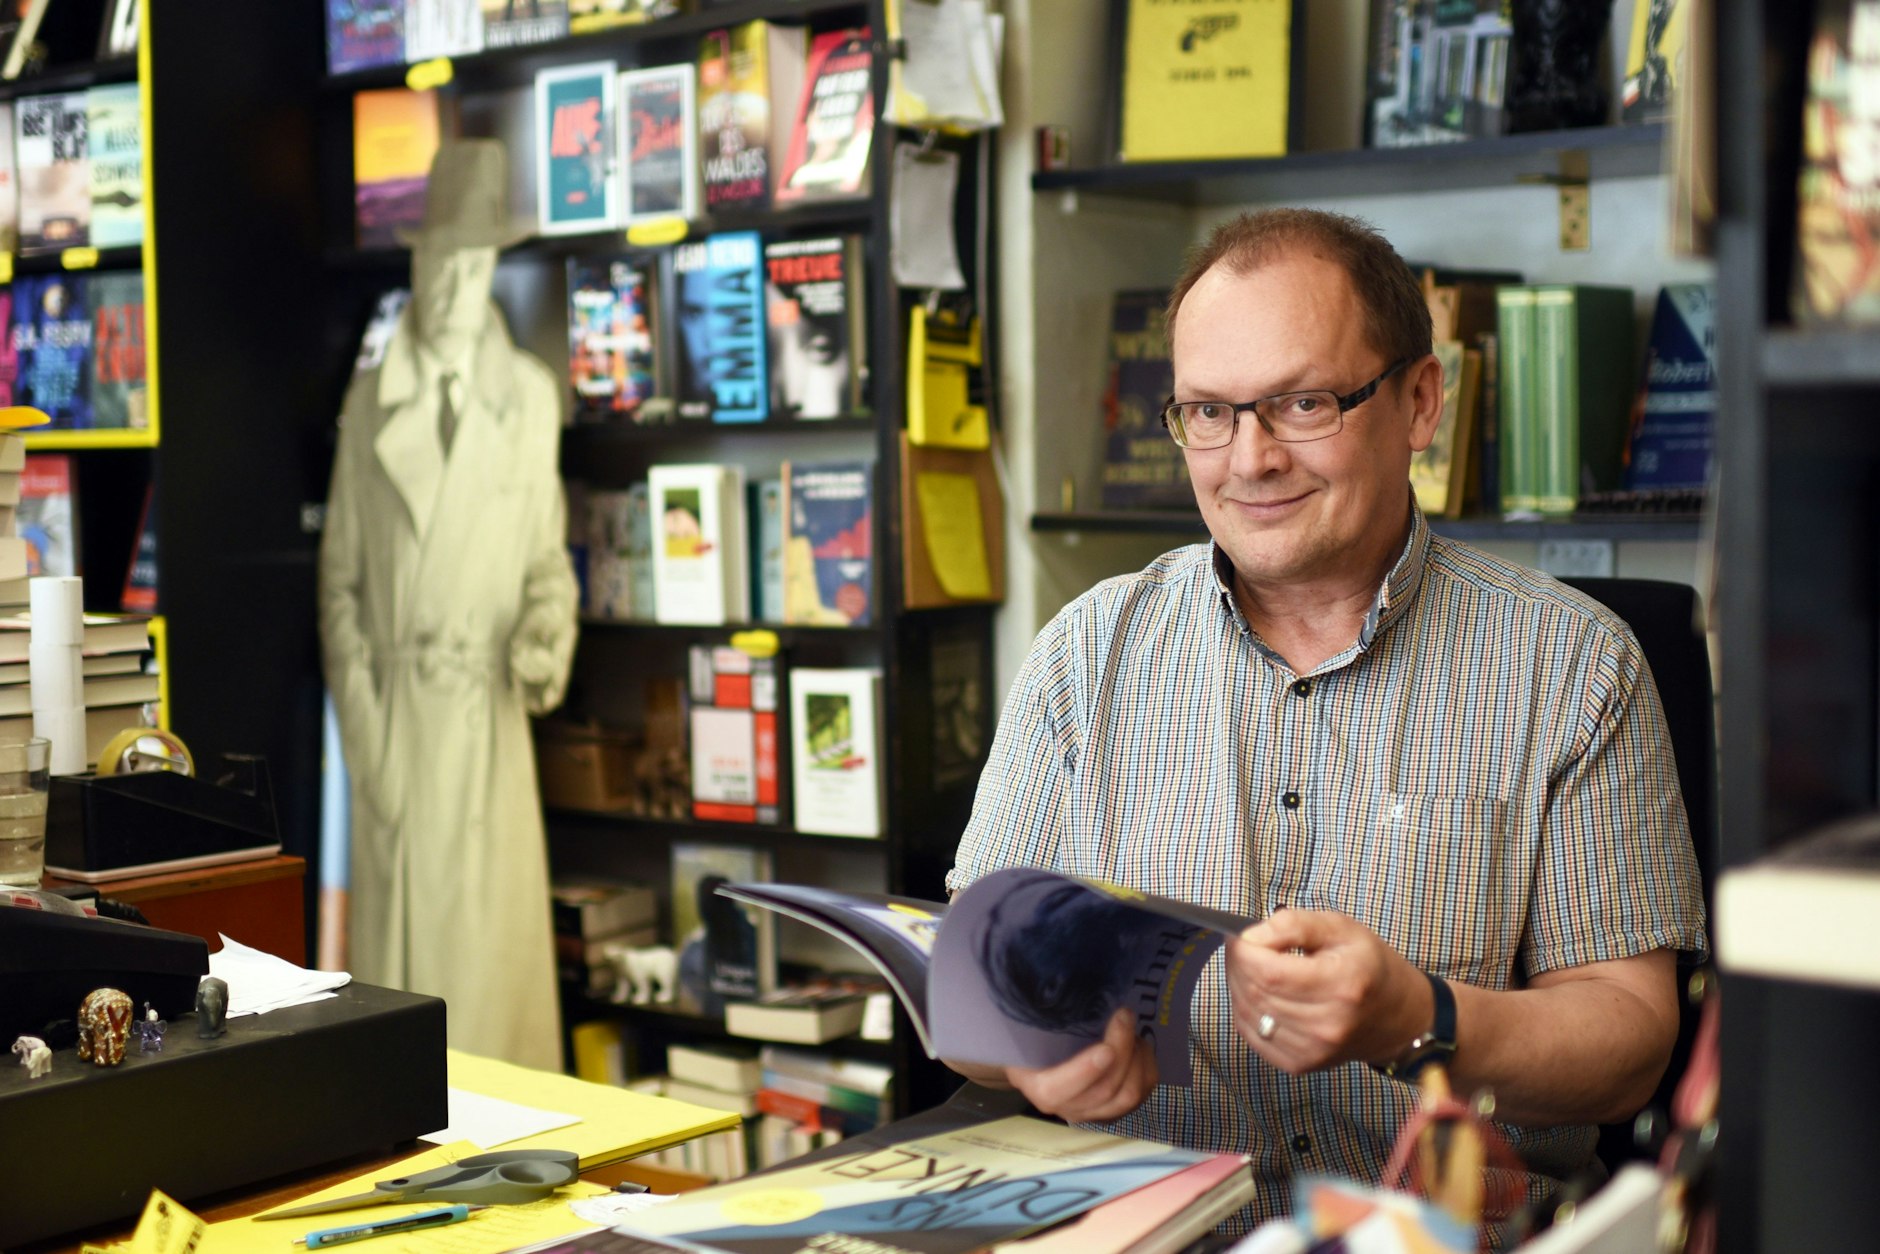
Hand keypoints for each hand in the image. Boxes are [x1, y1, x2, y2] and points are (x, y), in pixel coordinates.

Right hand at [1006, 1007, 1158, 1122]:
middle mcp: (1066, 1106)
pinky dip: (1147, 1065)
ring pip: (1128, 1095)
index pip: (1057, 1090)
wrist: (1047, 1052)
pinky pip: (1144, 1092)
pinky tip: (1138, 1045)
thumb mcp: (1033, 1026)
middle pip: (1105, 1090)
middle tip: (1124, 1015)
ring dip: (1136, 1058)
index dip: (1085, 1072)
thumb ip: (1045, 1018)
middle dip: (1122, 1050)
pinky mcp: (1117, 1107)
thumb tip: (1067, 988)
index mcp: (1038, 1086)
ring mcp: (1094, 1111)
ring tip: (1131, 1030)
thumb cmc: (1037, 1034)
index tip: (1106, 1049)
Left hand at [1226, 909, 1430, 1073]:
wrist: (1396, 1016)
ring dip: (1238, 986)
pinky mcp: (1301, 1065)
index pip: (1268, 972)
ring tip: (1250, 967)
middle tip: (1242, 947)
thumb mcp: (1340, 928)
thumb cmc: (1368, 966)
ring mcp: (1313, 1050)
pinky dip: (1245, 1011)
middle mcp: (1327, 1024)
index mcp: (1340, 985)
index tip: (1240, 935)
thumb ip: (1294, 924)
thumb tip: (1251, 936)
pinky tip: (1257, 994)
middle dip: (1238, 965)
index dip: (1243, 951)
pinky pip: (1253, 1036)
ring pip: (1248, 1015)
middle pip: (1254, 993)